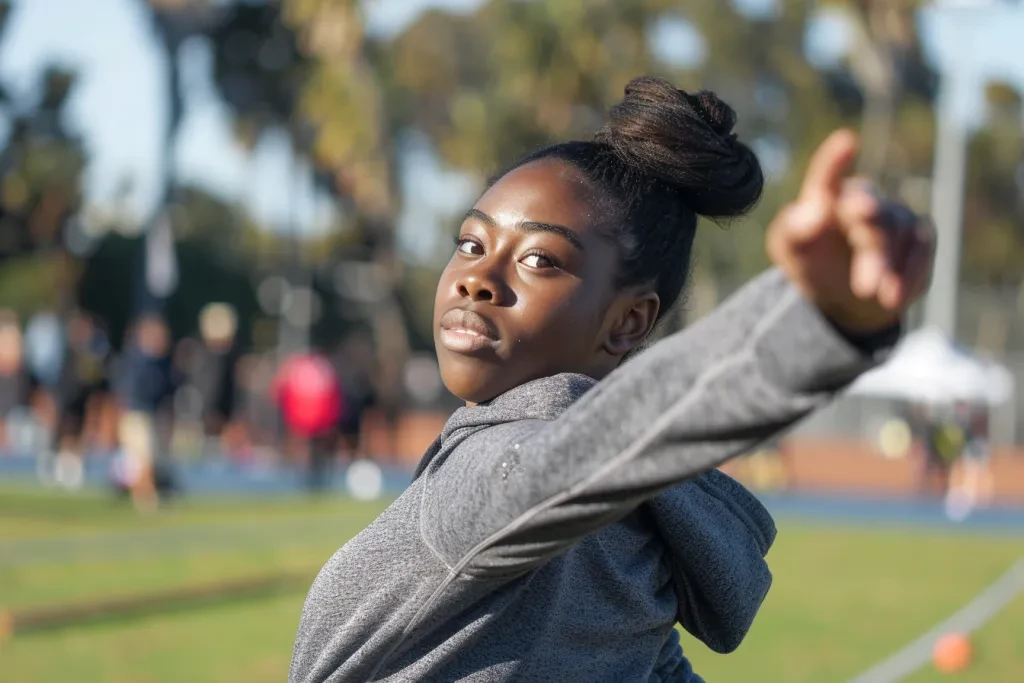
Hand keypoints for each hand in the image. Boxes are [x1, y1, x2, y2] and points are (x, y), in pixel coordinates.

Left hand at [767, 130, 935, 333]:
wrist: (842, 295)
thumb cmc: (810, 262)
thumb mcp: (790, 250)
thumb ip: (794, 229)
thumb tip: (814, 208)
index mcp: (825, 196)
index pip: (827, 177)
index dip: (835, 161)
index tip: (845, 142)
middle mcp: (863, 199)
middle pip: (872, 216)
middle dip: (871, 249)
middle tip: (866, 282)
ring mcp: (895, 216)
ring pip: (900, 234)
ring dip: (887, 268)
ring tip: (872, 295)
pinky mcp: (919, 237)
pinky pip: (922, 250)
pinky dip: (908, 275)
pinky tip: (892, 297)